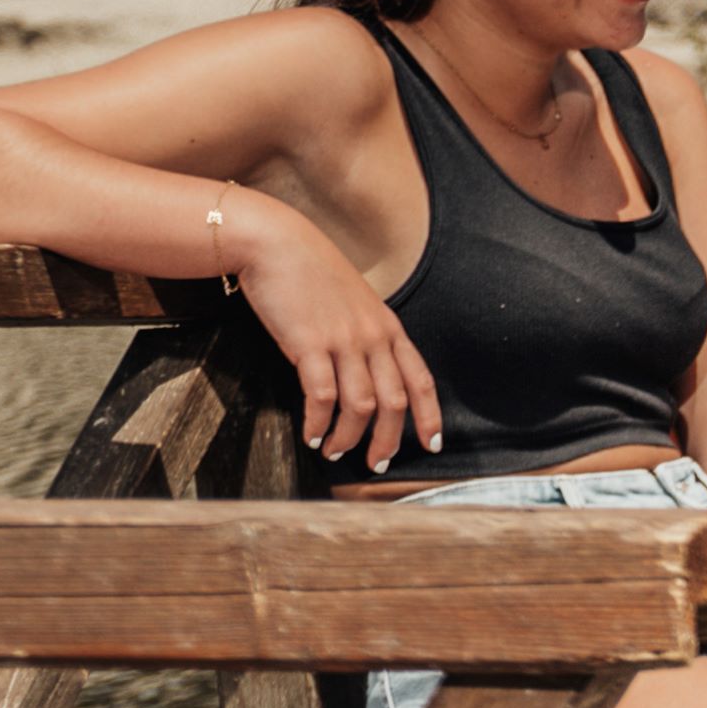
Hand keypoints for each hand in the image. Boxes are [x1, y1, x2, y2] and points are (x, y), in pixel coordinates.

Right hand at [233, 210, 446, 468]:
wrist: (275, 243)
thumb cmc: (310, 274)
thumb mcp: (353, 303)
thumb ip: (365, 336)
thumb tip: (365, 375)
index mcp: (388, 328)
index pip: (421, 380)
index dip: (430, 417)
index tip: (431, 445)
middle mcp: (373, 337)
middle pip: (395, 403)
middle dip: (388, 440)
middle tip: (375, 464)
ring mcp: (344, 340)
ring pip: (361, 406)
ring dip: (348, 437)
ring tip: (335, 452)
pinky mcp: (310, 344)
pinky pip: (321, 397)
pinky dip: (318, 422)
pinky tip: (311, 434)